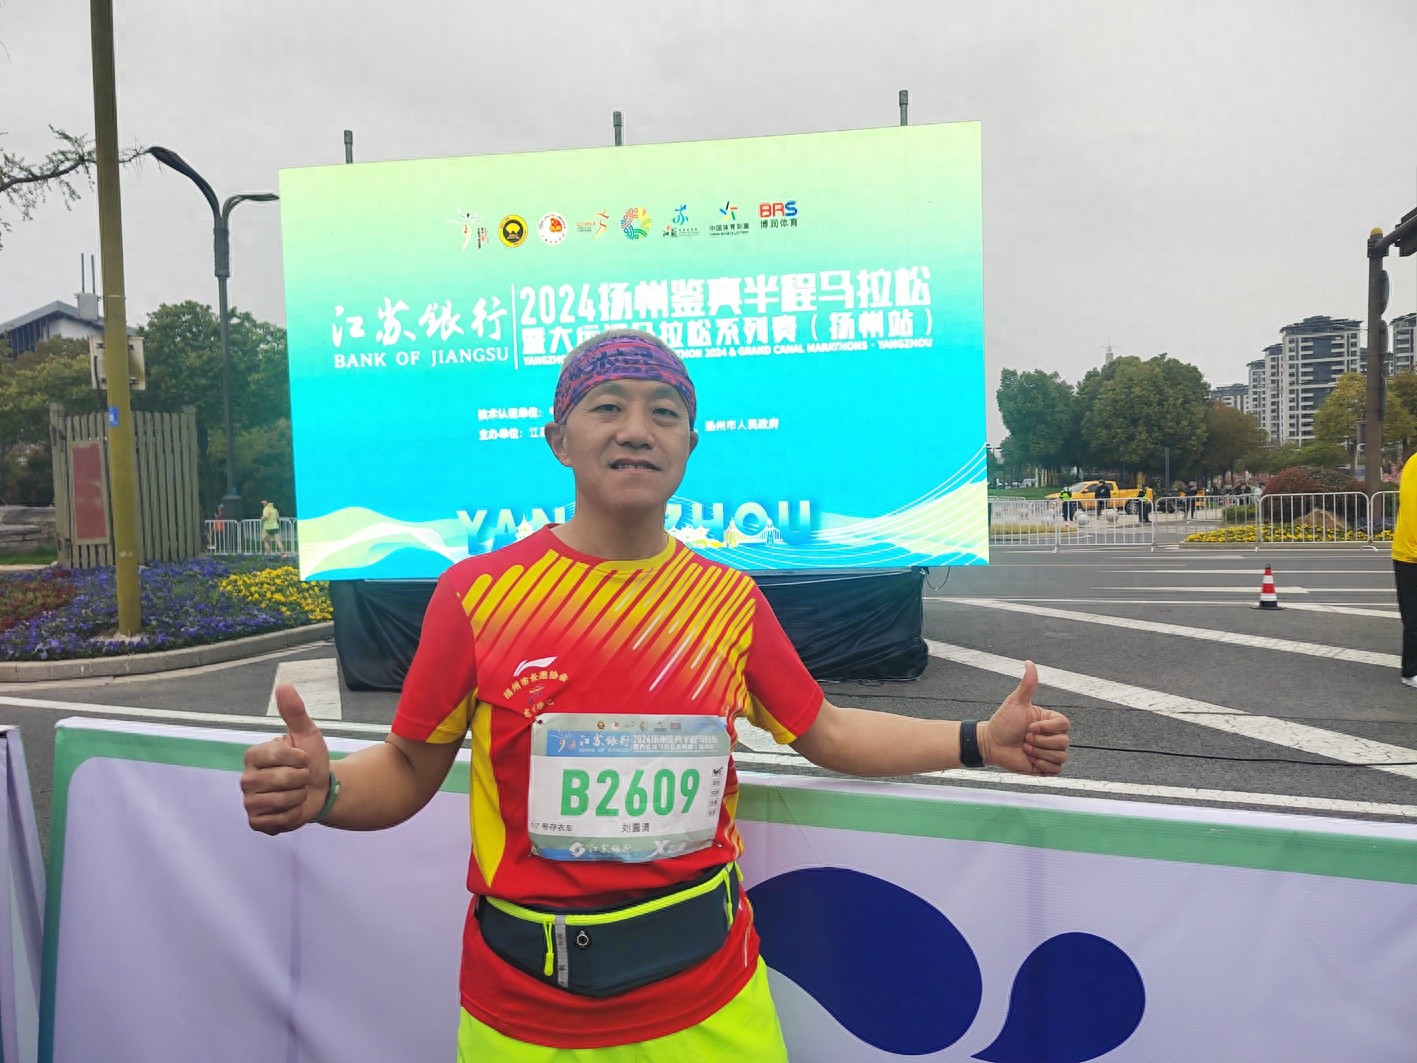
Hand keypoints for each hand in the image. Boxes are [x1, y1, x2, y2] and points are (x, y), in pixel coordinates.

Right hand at [241, 683, 330, 833]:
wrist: (321, 789)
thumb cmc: (311, 759)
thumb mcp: (307, 734)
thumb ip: (294, 711)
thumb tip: (283, 685)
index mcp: (254, 755)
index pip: (278, 755)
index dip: (300, 758)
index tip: (303, 758)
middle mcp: (246, 779)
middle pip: (280, 780)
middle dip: (301, 778)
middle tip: (301, 777)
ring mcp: (249, 802)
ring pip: (281, 801)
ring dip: (299, 797)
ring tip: (297, 792)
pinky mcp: (256, 822)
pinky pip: (277, 821)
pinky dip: (292, 815)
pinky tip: (291, 808)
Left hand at [978, 662, 1070, 775]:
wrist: (991, 744)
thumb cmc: (1002, 722)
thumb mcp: (1015, 702)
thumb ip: (1027, 685)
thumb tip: (1029, 662)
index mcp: (1050, 721)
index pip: (1064, 724)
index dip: (1048, 728)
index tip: (1030, 727)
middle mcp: (1053, 736)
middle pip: (1064, 742)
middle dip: (1040, 742)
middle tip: (1024, 738)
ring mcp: (1050, 752)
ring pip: (1060, 756)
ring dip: (1039, 753)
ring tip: (1025, 748)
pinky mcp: (1046, 767)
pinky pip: (1056, 770)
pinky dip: (1041, 765)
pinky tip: (1029, 759)